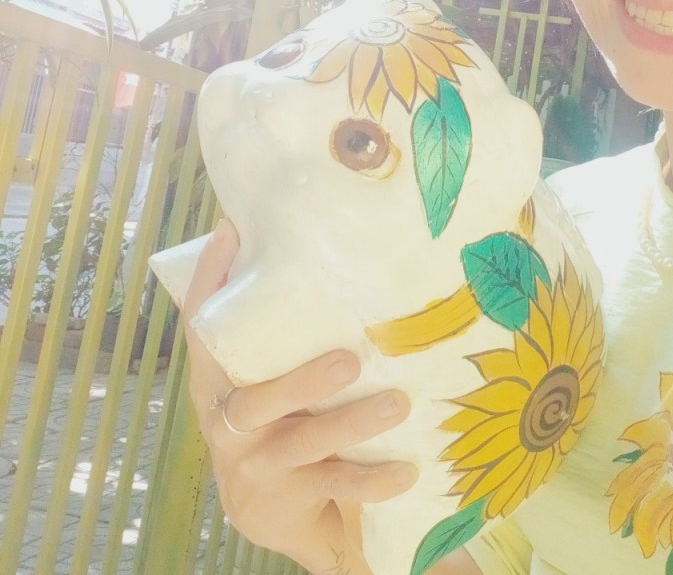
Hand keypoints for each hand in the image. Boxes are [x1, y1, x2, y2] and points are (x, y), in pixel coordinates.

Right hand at [183, 220, 418, 574]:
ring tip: (398, 404)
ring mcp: (258, 463)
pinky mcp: (289, 497)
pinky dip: (373, 479)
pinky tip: (408, 468)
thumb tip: (293, 228)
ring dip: (353, 423)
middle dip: (301, 382)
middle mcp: (229, 421)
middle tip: (349, 359)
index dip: (210, 281)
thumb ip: (272, 322)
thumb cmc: (273, 412)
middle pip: (256, 400)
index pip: (200, 329)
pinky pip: (337, 487)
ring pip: (305, 444)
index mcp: (217, 382)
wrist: (265, 507)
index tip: (231, 231)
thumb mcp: (261, 370)